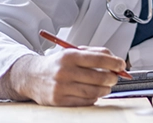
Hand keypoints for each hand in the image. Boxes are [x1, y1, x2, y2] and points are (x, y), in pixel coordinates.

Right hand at [8, 46, 125, 105]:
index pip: (99, 59)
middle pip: (99, 77)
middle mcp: (64, 71)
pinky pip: (85, 101)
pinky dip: (94, 98)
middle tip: (115, 77)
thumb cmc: (57, 64)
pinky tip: (93, 93)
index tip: (122, 65)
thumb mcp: (73, 52)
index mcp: (69, 56)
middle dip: (112, 78)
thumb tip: (117, 62)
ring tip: (106, 86)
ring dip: (105, 90)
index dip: (114, 63)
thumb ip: (96, 53)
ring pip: (94, 91)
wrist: (31, 76)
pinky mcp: (58, 100)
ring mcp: (61, 87)